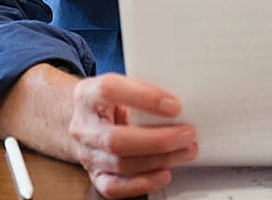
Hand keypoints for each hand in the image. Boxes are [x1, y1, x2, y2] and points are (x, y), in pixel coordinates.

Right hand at [68, 72, 198, 198]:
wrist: (87, 119)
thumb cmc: (110, 100)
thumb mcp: (121, 84)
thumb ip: (144, 90)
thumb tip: (181, 103)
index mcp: (88, 94)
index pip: (110, 91)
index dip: (144, 98)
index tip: (175, 106)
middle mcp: (83, 126)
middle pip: (116, 140)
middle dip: (158, 141)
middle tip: (187, 135)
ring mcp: (86, 153)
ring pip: (121, 164)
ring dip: (159, 160)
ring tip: (185, 151)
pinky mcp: (94, 175)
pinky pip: (115, 187)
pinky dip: (143, 183)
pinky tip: (164, 173)